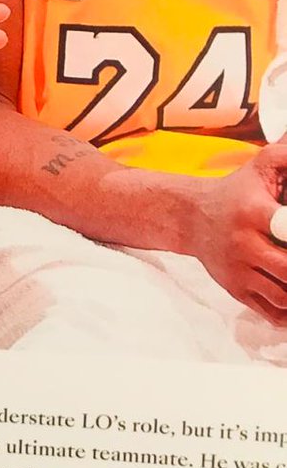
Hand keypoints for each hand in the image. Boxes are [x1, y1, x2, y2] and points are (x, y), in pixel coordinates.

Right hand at [194, 141, 286, 323]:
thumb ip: (286, 155)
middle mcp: (243, 243)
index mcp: (253, 212)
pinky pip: (271, 312)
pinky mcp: (236, 290)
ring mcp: (239, 270)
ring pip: (283, 296)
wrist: (190, 216)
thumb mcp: (261, 166)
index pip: (286, 229)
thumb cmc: (236, 190)